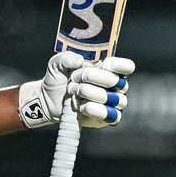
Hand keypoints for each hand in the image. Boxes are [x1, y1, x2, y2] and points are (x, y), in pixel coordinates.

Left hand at [18, 51, 134, 128]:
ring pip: (114, 99)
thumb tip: (80, 61)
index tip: (105, 64)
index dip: (119, 65)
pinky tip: (81, 107)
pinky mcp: (108, 118)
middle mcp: (115, 86)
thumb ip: (67, 58)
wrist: (48, 101)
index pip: (126, 66)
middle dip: (93, 77)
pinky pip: (112, 116)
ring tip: (74, 91)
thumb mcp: (57, 63)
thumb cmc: (58, 79)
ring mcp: (113, 103)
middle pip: (117, 81)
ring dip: (91, 93)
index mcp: (108, 69)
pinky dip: (95, 110)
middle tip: (75, 78)